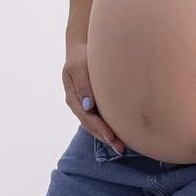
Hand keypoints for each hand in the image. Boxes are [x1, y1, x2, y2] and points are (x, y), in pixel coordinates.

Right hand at [63, 35, 124, 152]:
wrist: (84, 48)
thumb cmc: (81, 55)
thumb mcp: (79, 66)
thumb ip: (83, 84)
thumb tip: (88, 106)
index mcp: (73, 97)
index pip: (86, 117)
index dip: (99, 128)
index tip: (112, 136)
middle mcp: (79, 105)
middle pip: (91, 126)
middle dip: (105, 137)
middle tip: (120, 147)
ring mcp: (86, 105)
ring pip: (96, 126)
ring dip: (108, 136)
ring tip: (122, 146)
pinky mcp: (95, 103)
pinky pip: (101, 119)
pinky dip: (109, 128)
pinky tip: (121, 134)